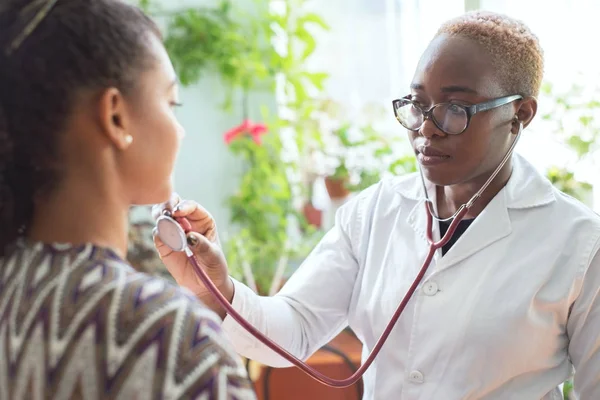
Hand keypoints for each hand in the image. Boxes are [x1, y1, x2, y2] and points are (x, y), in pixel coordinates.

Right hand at [152, 193, 233, 318]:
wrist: (204, 285)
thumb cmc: (214, 266)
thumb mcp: (213, 256)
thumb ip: (202, 245)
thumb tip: (189, 236)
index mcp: (202, 220)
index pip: (191, 206)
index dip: (183, 206)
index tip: (178, 212)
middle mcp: (186, 222)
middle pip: (173, 204)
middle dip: (167, 204)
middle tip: (165, 213)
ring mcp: (173, 232)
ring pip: (161, 215)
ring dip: (159, 215)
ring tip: (161, 221)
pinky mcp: (163, 244)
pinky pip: (157, 234)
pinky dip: (158, 233)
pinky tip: (164, 238)